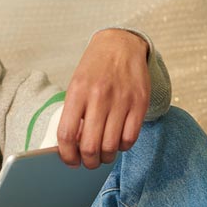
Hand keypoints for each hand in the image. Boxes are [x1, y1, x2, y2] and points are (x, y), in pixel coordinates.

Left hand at [56, 28, 150, 168]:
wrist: (120, 44)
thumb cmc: (95, 68)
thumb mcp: (76, 85)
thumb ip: (74, 113)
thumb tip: (73, 146)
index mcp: (78, 91)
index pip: (66, 134)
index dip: (67, 155)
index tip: (70, 161)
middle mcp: (99, 96)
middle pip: (90, 146)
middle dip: (88, 162)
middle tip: (89, 162)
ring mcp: (121, 100)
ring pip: (111, 146)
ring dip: (106, 157)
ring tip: (104, 154)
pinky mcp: (140, 102)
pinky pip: (130, 137)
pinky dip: (122, 146)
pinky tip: (118, 141)